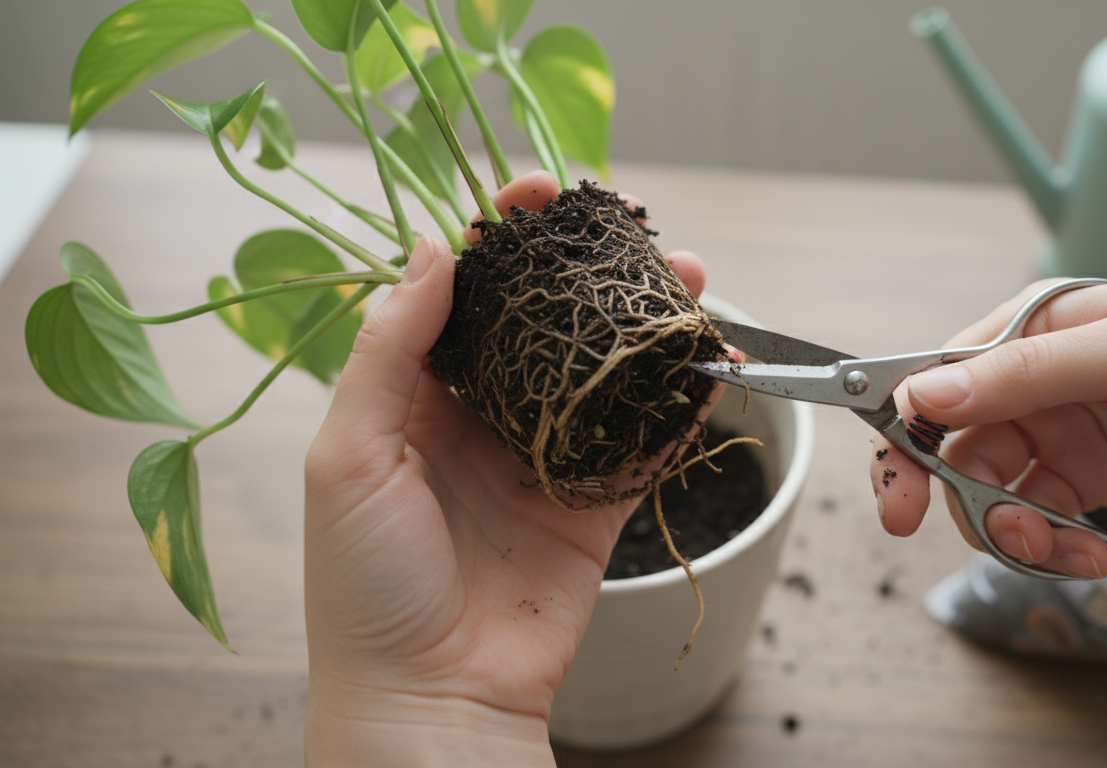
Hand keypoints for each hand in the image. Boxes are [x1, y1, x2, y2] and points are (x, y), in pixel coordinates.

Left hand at [303, 171, 709, 765]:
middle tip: (634, 226)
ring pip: (606, 374)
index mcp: (414, 400)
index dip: (500, 238)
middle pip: (547, 324)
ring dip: (647, 325)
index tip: (537, 191)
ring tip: (690, 278)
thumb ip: (392, 350)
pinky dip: (683, 404)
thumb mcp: (349, 453)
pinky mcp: (594, 510)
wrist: (428, 698)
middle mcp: (483, 421)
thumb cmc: (365, 583)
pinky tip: (712, 363)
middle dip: (589, 271)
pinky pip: (645, 445)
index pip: (464, 295)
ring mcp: (545, 463)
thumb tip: (430, 249)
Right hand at [872, 279, 1106, 578]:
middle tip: (932, 530)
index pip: (941, 375)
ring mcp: (1065, 433)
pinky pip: (1038, 521)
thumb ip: (1026, 374)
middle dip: (945, 492)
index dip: (906, 428)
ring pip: (990, 491)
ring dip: (1009, 530)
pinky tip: (1093, 555)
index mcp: (1037, 328)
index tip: (897, 484)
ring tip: (1060, 550)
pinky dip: (1051, 548)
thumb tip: (925, 394)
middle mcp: (1040, 380)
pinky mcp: (1091, 482)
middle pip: (953, 443)